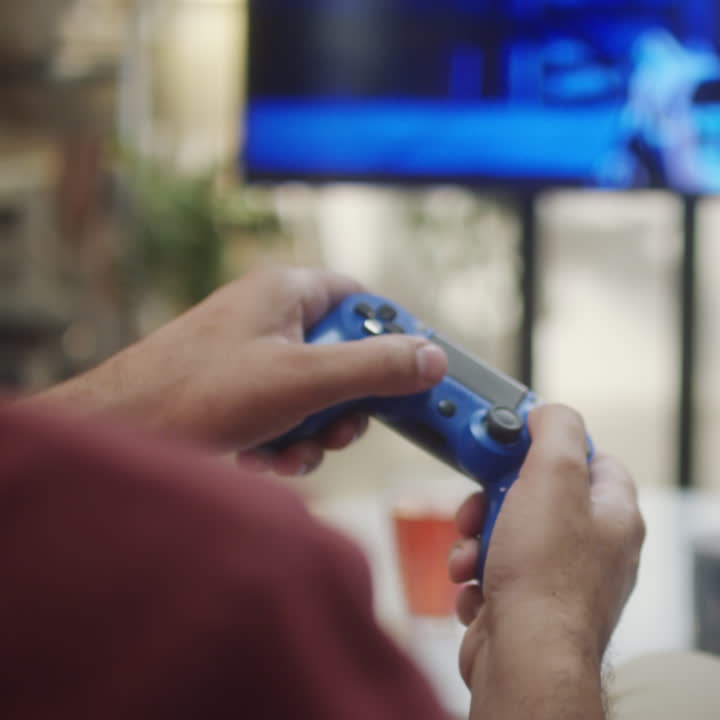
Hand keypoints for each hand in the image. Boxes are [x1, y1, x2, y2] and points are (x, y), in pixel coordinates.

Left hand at [32, 266, 447, 474]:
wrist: (113, 437)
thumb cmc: (196, 394)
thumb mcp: (303, 380)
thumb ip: (374, 367)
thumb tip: (434, 360)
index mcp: (284, 291)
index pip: (362, 299)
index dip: (393, 335)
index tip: (414, 374)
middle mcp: (268, 317)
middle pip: (345, 356)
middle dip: (348, 404)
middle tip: (341, 428)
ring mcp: (249, 358)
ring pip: (316, 395)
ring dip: (315, 433)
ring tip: (289, 452)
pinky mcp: (232, 397)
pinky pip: (283, 417)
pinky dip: (283, 444)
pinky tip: (262, 461)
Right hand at [446, 405, 643, 719]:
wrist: (524, 661)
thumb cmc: (545, 578)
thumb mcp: (554, 476)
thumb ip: (556, 431)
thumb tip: (550, 412)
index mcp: (615, 516)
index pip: (594, 460)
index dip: (553, 446)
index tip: (517, 441)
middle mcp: (596, 551)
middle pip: (541, 499)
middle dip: (497, 499)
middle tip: (478, 504)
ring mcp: (563, 585)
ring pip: (510, 539)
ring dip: (477, 543)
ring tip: (471, 557)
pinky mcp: (530, 613)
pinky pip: (495, 579)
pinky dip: (476, 581)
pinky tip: (474, 591)